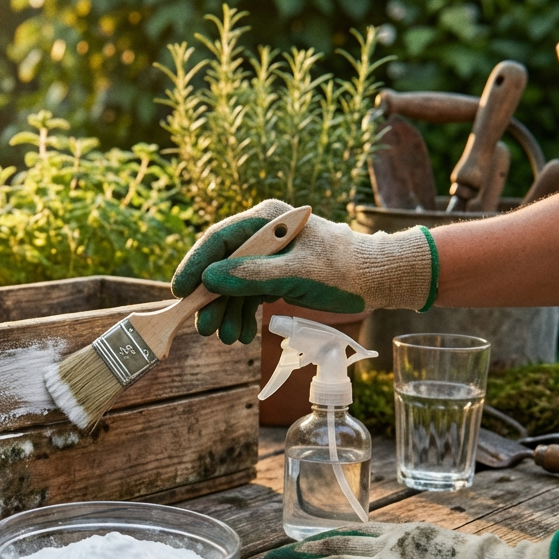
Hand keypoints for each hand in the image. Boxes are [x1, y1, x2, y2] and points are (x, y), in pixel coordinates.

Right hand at [171, 201, 438, 338]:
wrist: (377, 280)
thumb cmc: (344, 270)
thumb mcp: (296, 275)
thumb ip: (252, 276)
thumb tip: (210, 279)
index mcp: (266, 220)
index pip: (219, 239)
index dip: (196, 265)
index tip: (180, 291)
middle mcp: (262, 234)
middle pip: (222, 265)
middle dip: (212, 299)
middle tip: (204, 328)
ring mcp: (268, 255)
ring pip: (234, 284)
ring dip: (227, 312)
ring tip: (227, 339)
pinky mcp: (275, 274)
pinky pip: (249, 294)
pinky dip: (243, 314)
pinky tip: (241, 335)